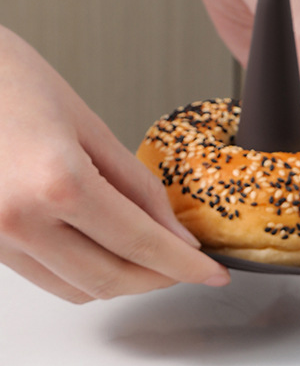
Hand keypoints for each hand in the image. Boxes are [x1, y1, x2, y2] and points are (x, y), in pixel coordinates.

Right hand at [0, 27, 229, 302]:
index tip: (213, 274)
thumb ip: (138, 189)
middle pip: (111, 280)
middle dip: (159, 279)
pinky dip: (85, 275)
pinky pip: (48, 279)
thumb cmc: (4, 75)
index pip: (141, 245)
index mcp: (56, 183)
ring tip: (149, 257)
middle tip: (187, 266)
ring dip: (123, 282)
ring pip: (79, 290)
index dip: (186, 266)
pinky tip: (105, 251)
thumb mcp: (87, 124)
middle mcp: (20, 218)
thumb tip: (177, 236)